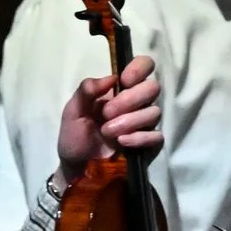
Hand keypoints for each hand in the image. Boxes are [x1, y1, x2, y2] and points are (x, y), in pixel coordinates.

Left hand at [55, 54, 160, 185]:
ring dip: (129, 121)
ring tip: (107, 131)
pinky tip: (121, 143)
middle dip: (129, 100)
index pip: (145, 65)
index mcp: (120, 89)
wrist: (76, 165)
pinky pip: (157, 136)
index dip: (139, 69)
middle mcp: (136, 102)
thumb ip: (86, 90)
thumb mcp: (73, 110)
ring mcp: (144, 123)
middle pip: (153, 88)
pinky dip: (139, 138)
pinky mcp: (148, 144)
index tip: (123, 81)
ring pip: (154, 112)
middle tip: (106, 114)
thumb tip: (111, 78)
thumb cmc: (74, 134)